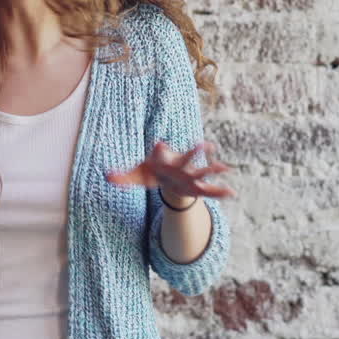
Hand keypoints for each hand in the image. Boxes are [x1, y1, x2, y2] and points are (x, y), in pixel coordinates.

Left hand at [106, 141, 233, 203]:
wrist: (168, 175)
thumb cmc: (152, 172)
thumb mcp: (138, 175)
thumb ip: (123, 176)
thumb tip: (106, 177)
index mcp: (165, 160)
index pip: (161, 152)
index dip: (160, 149)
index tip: (159, 144)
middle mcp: (180, 165)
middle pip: (187, 158)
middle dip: (195, 152)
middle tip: (205, 144)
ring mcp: (190, 176)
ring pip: (203, 173)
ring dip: (214, 170)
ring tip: (226, 167)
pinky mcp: (196, 188)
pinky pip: (210, 191)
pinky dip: (220, 193)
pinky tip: (232, 193)